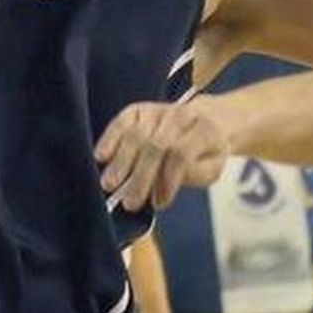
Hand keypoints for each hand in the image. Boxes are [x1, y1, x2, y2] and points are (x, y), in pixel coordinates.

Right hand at [95, 98, 229, 211]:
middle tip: (128, 202)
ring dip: (120, 162)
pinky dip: (109, 139)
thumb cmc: (206, 150)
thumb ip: (192, 176)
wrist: (207, 118)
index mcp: (205, 130)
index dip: (168, 180)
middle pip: (154, 146)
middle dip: (140, 176)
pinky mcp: (139, 109)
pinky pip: (120, 122)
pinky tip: (101, 157)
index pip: (180, 154)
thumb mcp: (211, 167)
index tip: (158, 203)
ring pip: (135, 135)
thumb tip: (160, 186)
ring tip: (109, 185)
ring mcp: (157, 110)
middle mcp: (180, 116)